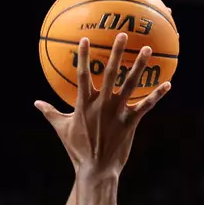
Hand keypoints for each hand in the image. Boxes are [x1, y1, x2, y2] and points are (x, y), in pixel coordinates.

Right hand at [35, 32, 169, 174]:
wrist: (96, 170)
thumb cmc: (77, 150)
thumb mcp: (61, 129)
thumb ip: (50, 112)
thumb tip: (35, 102)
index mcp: (84, 105)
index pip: (83, 75)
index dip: (84, 56)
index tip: (86, 39)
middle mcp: (102, 105)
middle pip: (110, 74)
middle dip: (116, 53)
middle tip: (122, 34)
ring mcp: (117, 114)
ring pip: (130, 85)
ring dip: (139, 66)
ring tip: (147, 49)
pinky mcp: (131, 123)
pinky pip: (146, 106)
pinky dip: (157, 95)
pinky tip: (168, 84)